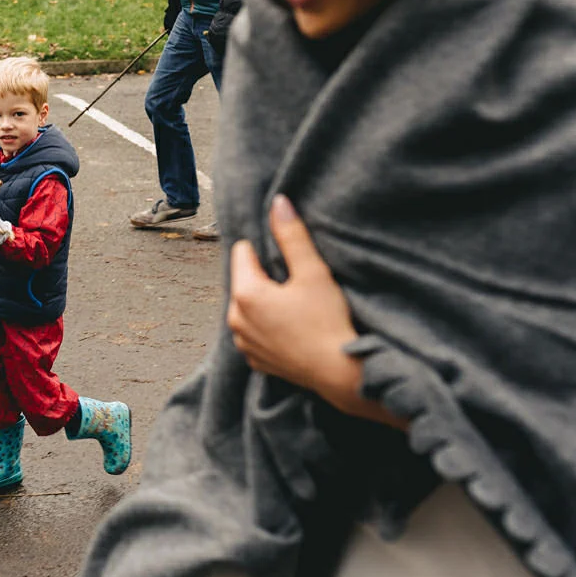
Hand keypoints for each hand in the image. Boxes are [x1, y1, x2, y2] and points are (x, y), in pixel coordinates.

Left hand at [227, 196, 404, 429]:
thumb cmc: (327, 321)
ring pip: (247, 306)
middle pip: (243, 280)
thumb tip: (278, 203)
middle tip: (296, 283)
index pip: (242, 252)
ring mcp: (243, 342)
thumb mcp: (312, 272)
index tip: (288, 258)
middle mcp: (235, 319)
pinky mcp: (254, 359)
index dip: (266, 249)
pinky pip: (254, 330)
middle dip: (265, 276)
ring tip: (296, 306)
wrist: (340, 373)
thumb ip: (292, 236)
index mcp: (245, 294)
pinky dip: (267, 325)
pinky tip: (292, 327)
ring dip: (265, 301)